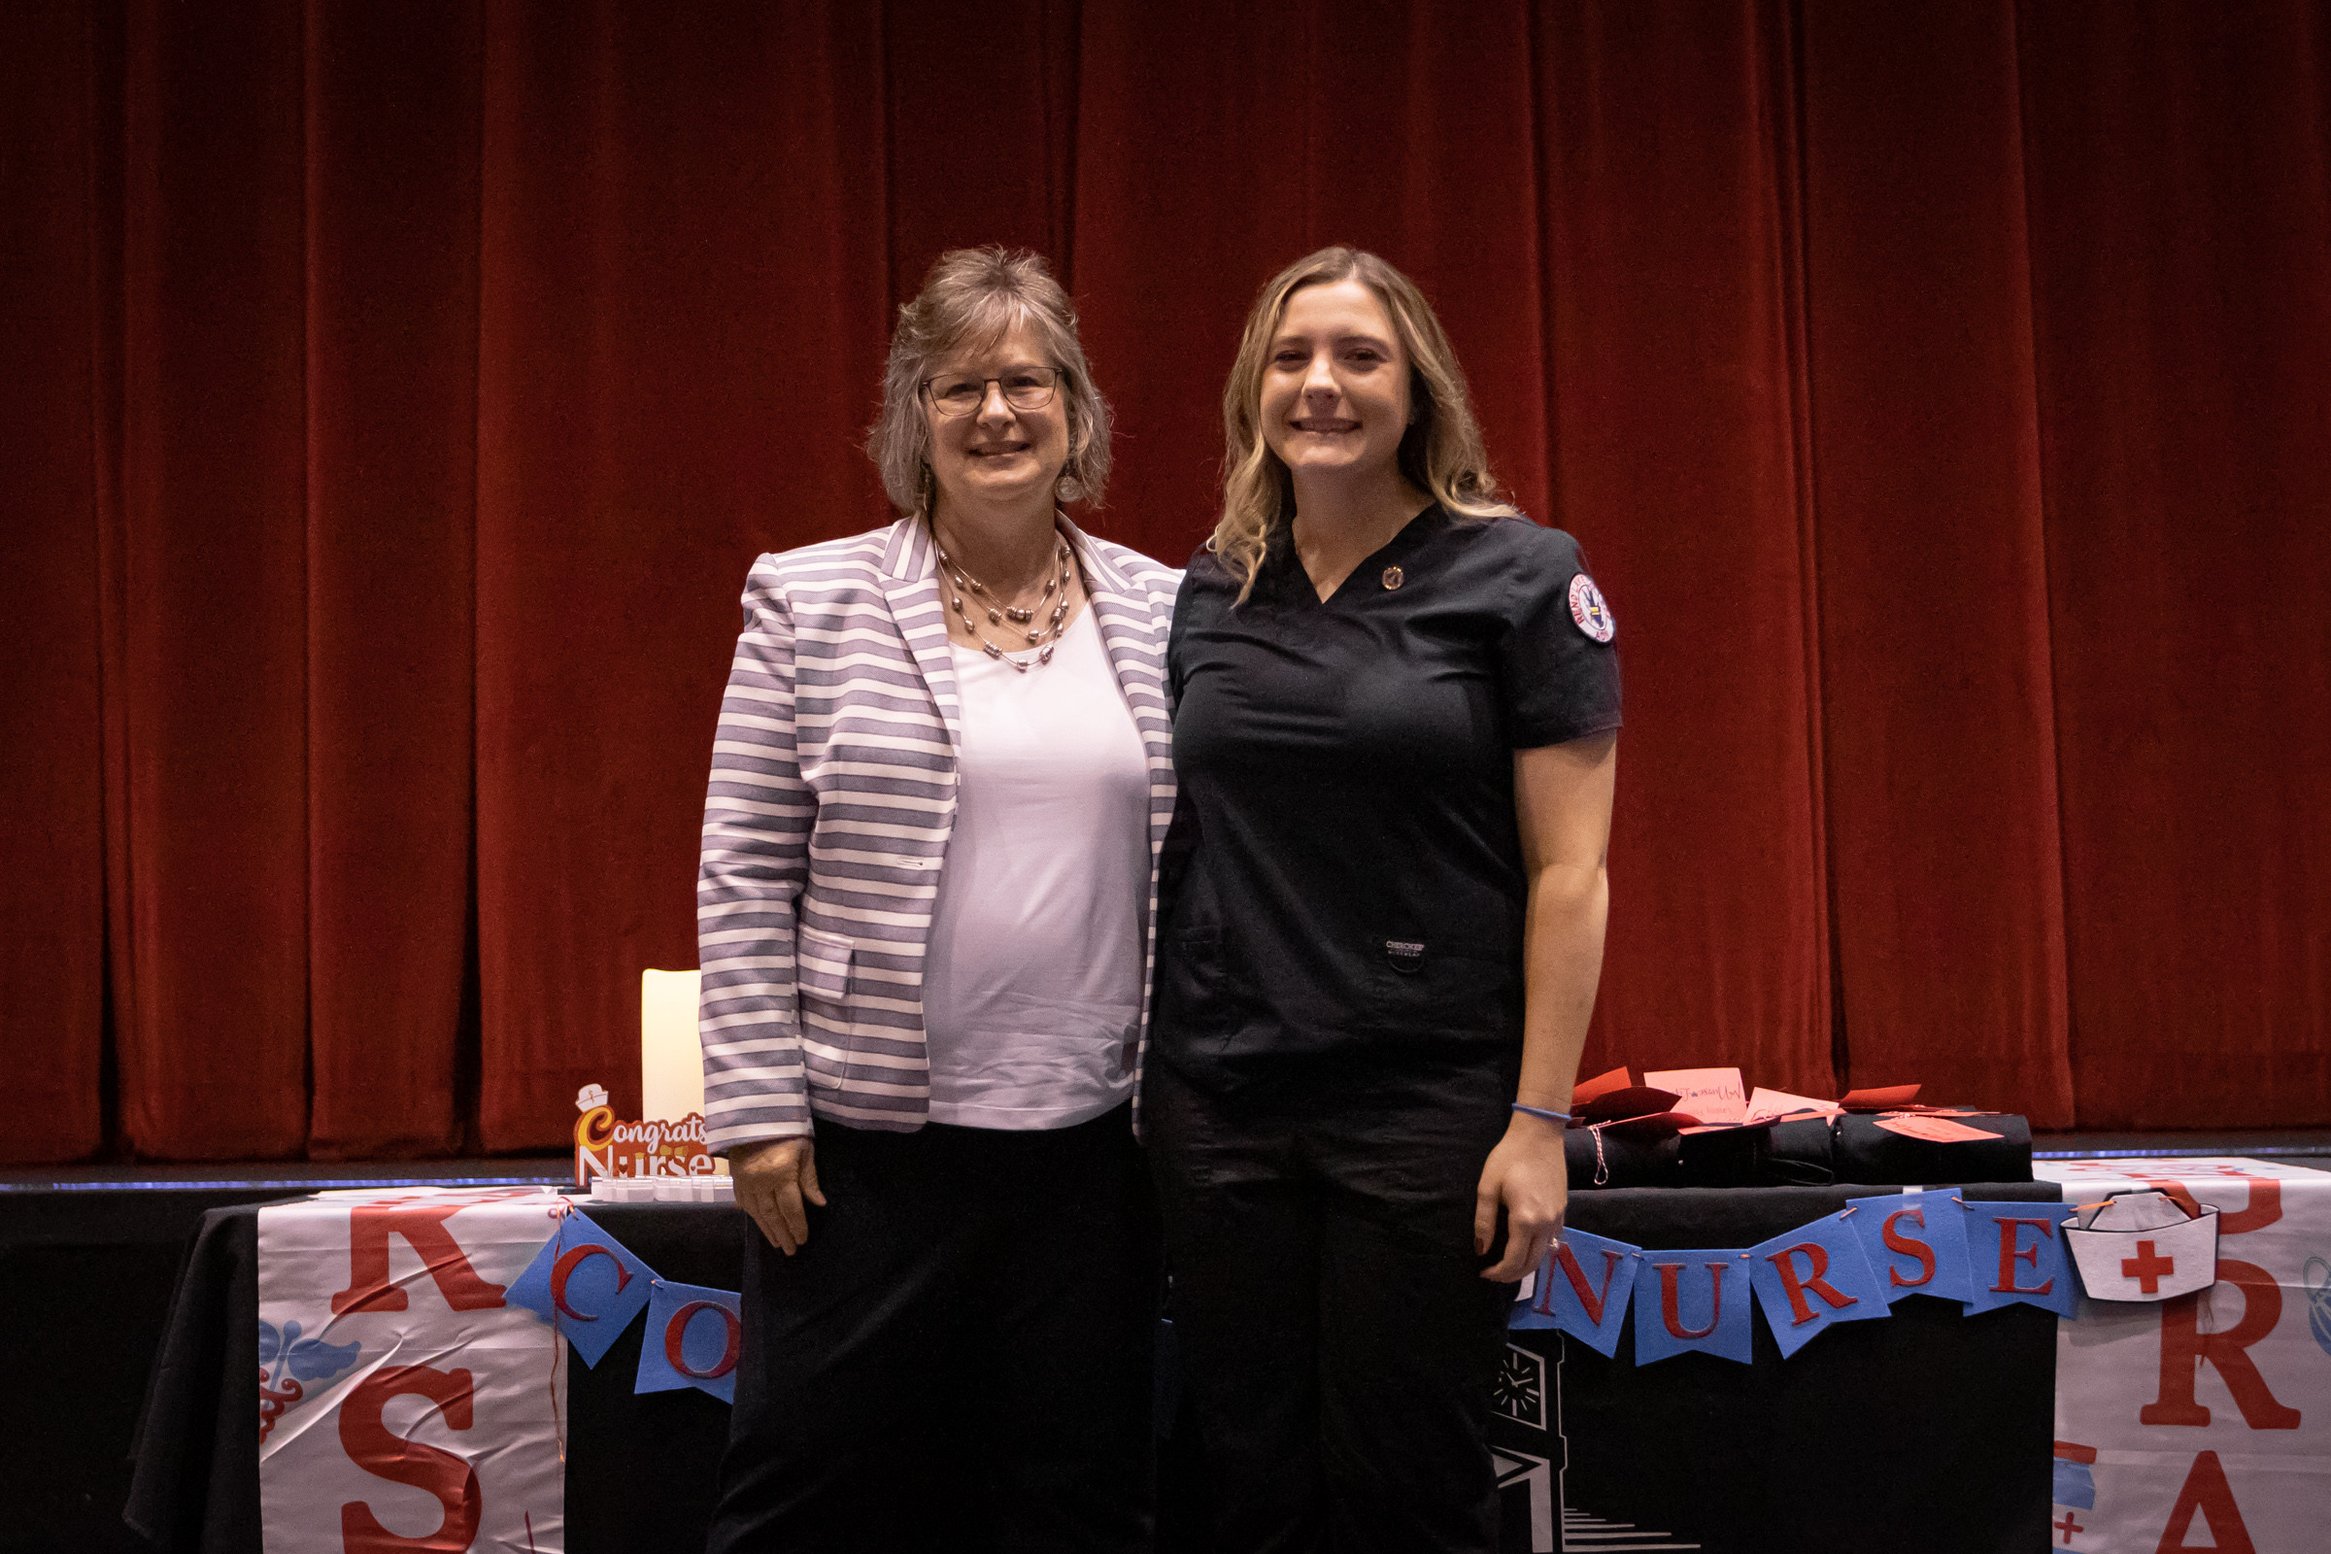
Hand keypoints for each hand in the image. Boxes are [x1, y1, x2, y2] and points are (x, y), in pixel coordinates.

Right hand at [731, 1136, 825, 1254]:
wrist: (755, 1111)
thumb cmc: (787, 1129)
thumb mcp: (805, 1149)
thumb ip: (810, 1178)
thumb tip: (819, 1204)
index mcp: (781, 1173)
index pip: (791, 1208)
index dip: (797, 1226)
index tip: (803, 1240)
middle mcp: (760, 1181)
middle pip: (773, 1215)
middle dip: (783, 1234)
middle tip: (790, 1250)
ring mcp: (745, 1180)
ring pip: (757, 1212)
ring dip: (767, 1229)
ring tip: (777, 1243)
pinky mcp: (735, 1177)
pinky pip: (743, 1202)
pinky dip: (752, 1215)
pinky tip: (759, 1222)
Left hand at [1475, 1113, 1568, 1281]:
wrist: (1539, 1135)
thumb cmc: (1508, 1157)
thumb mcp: (1488, 1187)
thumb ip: (1484, 1221)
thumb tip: (1481, 1250)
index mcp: (1526, 1220)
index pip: (1513, 1261)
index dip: (1498, 1273)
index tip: (1483, 1272)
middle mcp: (1546, 1224)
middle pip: (1531, 1263)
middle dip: (1511, 1274)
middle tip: (1493, 1273)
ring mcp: (1558, 1219)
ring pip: (1544, 1255)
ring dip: (1525, 1264)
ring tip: (1507, 1263)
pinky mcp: (1563, 1211)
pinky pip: (1552, 1241)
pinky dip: (1538, 1250)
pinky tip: (1525, 1246)